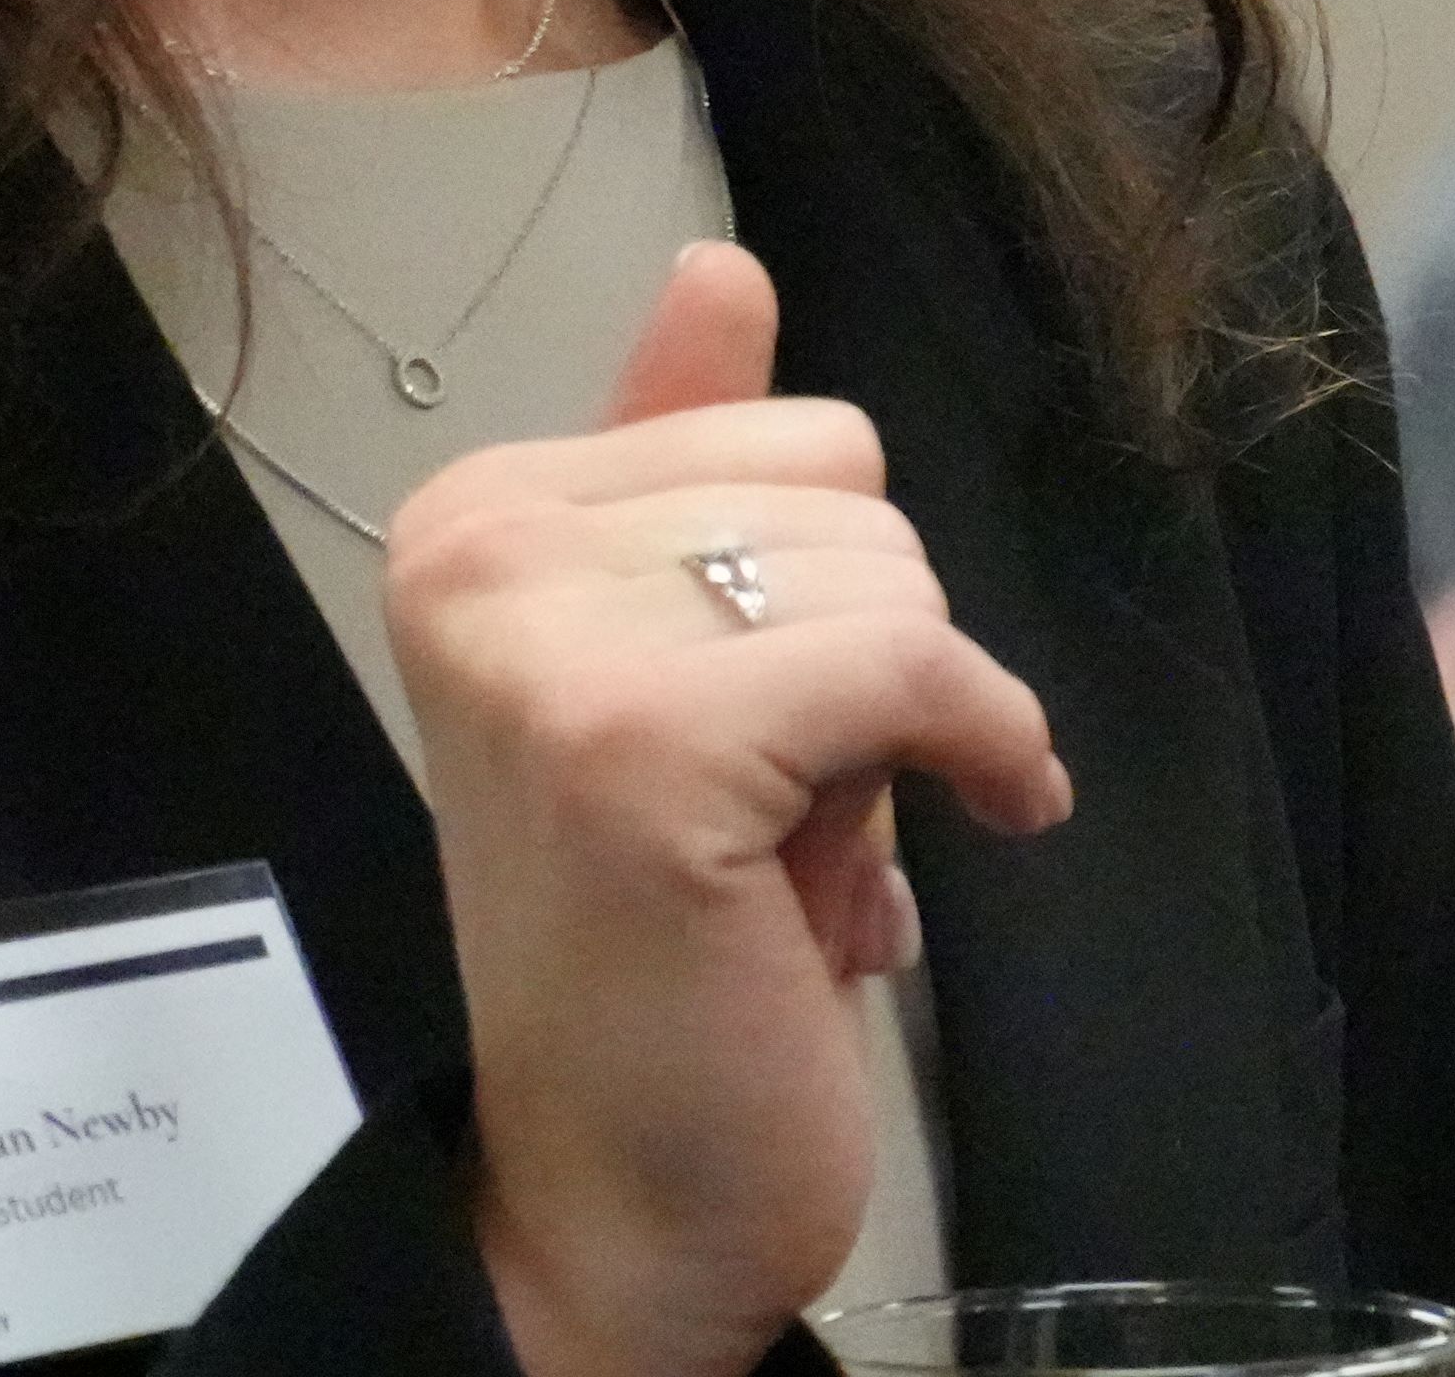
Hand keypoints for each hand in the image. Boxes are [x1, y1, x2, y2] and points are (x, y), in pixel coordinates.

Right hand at [395, 240, 1074, 1376]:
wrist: (617, 1191)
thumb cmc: (668, 931)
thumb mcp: (684, 658)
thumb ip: (691, 457)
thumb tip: (719, 262)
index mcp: (480, 514)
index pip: (800, 429)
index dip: (827, 591)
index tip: (747, 727)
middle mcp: (479, 552)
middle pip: (856, 489)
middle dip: (864, 655)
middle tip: (763, 811)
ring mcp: (548, 649)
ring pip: (898, 578)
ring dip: (892, 733)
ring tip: (777, 856)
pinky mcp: (644, 748)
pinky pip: (921, 668)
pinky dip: (974, 759)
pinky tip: (914, 868)